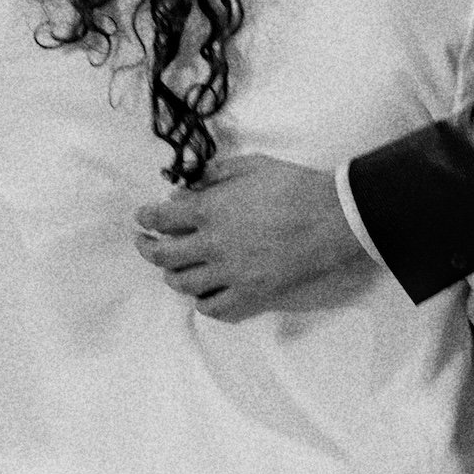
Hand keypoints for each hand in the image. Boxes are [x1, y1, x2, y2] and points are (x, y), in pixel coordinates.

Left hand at [134, 154, 370, 321]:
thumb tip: (189, 186)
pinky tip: (203, 293)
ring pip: (183, 284)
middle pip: (164, 256)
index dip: (146, 218)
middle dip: (147, 247)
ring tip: (172, 268)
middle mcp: (212, 246)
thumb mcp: (253, 165)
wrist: (331, 218)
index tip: (142, 217)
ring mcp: (230, 274)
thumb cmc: (294, 186)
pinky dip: (202, 302)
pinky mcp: (250, 295)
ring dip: (172, 274)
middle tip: (144, 242)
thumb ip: (216, 175)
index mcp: (211, 211)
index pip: (162, 218)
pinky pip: (214, 308)